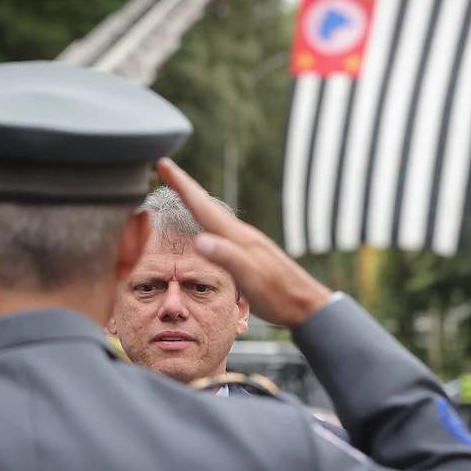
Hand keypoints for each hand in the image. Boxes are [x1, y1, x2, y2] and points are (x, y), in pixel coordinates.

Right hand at [157, 158, 331, 326]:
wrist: (306, 306)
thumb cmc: (279, 295)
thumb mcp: (250, 277)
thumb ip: (226, 257)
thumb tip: (198, 239)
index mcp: (237, 237)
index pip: (202, 206)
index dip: (182, 185)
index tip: (164, 164)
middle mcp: (241, 234)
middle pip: (207, 205)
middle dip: (185, 186)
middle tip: (167, 169)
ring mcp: (246, 242)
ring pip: (214, 216)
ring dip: (196, 202)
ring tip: (182, 192)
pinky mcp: (250, 253)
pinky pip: (221, 229)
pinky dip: (207, 220)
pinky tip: (208, 226)